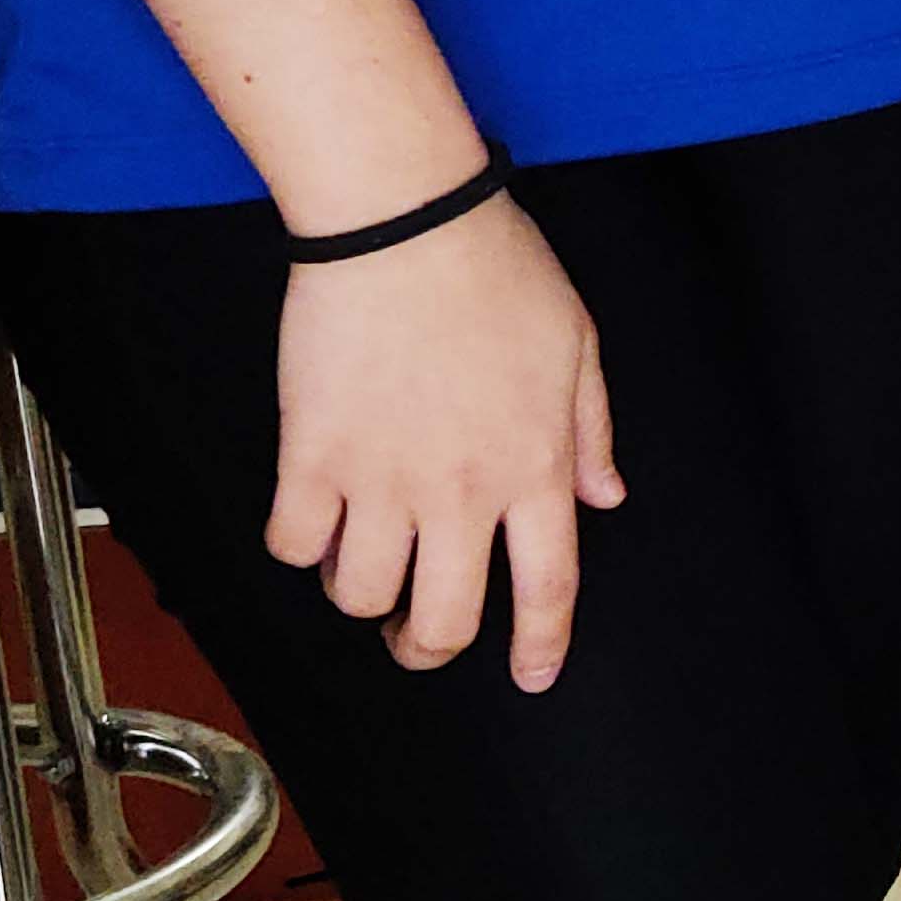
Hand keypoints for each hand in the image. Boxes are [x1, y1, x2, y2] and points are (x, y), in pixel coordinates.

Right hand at [270, 195, 621, 684]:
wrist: (406, 224)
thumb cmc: (499, 272)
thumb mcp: (578, 347)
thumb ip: (591, 433)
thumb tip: (607, 497)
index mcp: (536, 467)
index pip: (548, 585)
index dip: (540, 643)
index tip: (531, 676)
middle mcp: (462, 489)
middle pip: (445, 619)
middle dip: (428, 646)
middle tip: (414, 635)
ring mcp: (383, 477)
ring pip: (361, 594)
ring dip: (358, 593)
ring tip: (361, 560)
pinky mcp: (313, 455)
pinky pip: (292, 543)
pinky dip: (297, 546)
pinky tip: (311, 518)